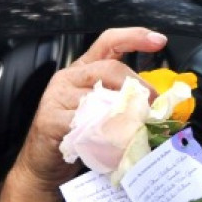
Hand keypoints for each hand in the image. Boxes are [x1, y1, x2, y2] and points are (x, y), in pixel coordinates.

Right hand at [17, 26, 167, 191]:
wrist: (42, 164)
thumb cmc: (75, 137)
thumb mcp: (101, 111)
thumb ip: (121, 100)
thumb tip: (154, 104)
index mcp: (83, 70)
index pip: (108, 42)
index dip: (134, 37)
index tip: (159, 40)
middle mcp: (69, 77)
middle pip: (110, 69)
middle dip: (138, 87)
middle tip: (153, 108)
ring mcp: (57, 97)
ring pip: (100, 97)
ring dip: (123, 114)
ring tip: (135, 129)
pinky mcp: (50, 119)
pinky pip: (84, 122)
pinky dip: (103, 132)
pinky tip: (111, 142)